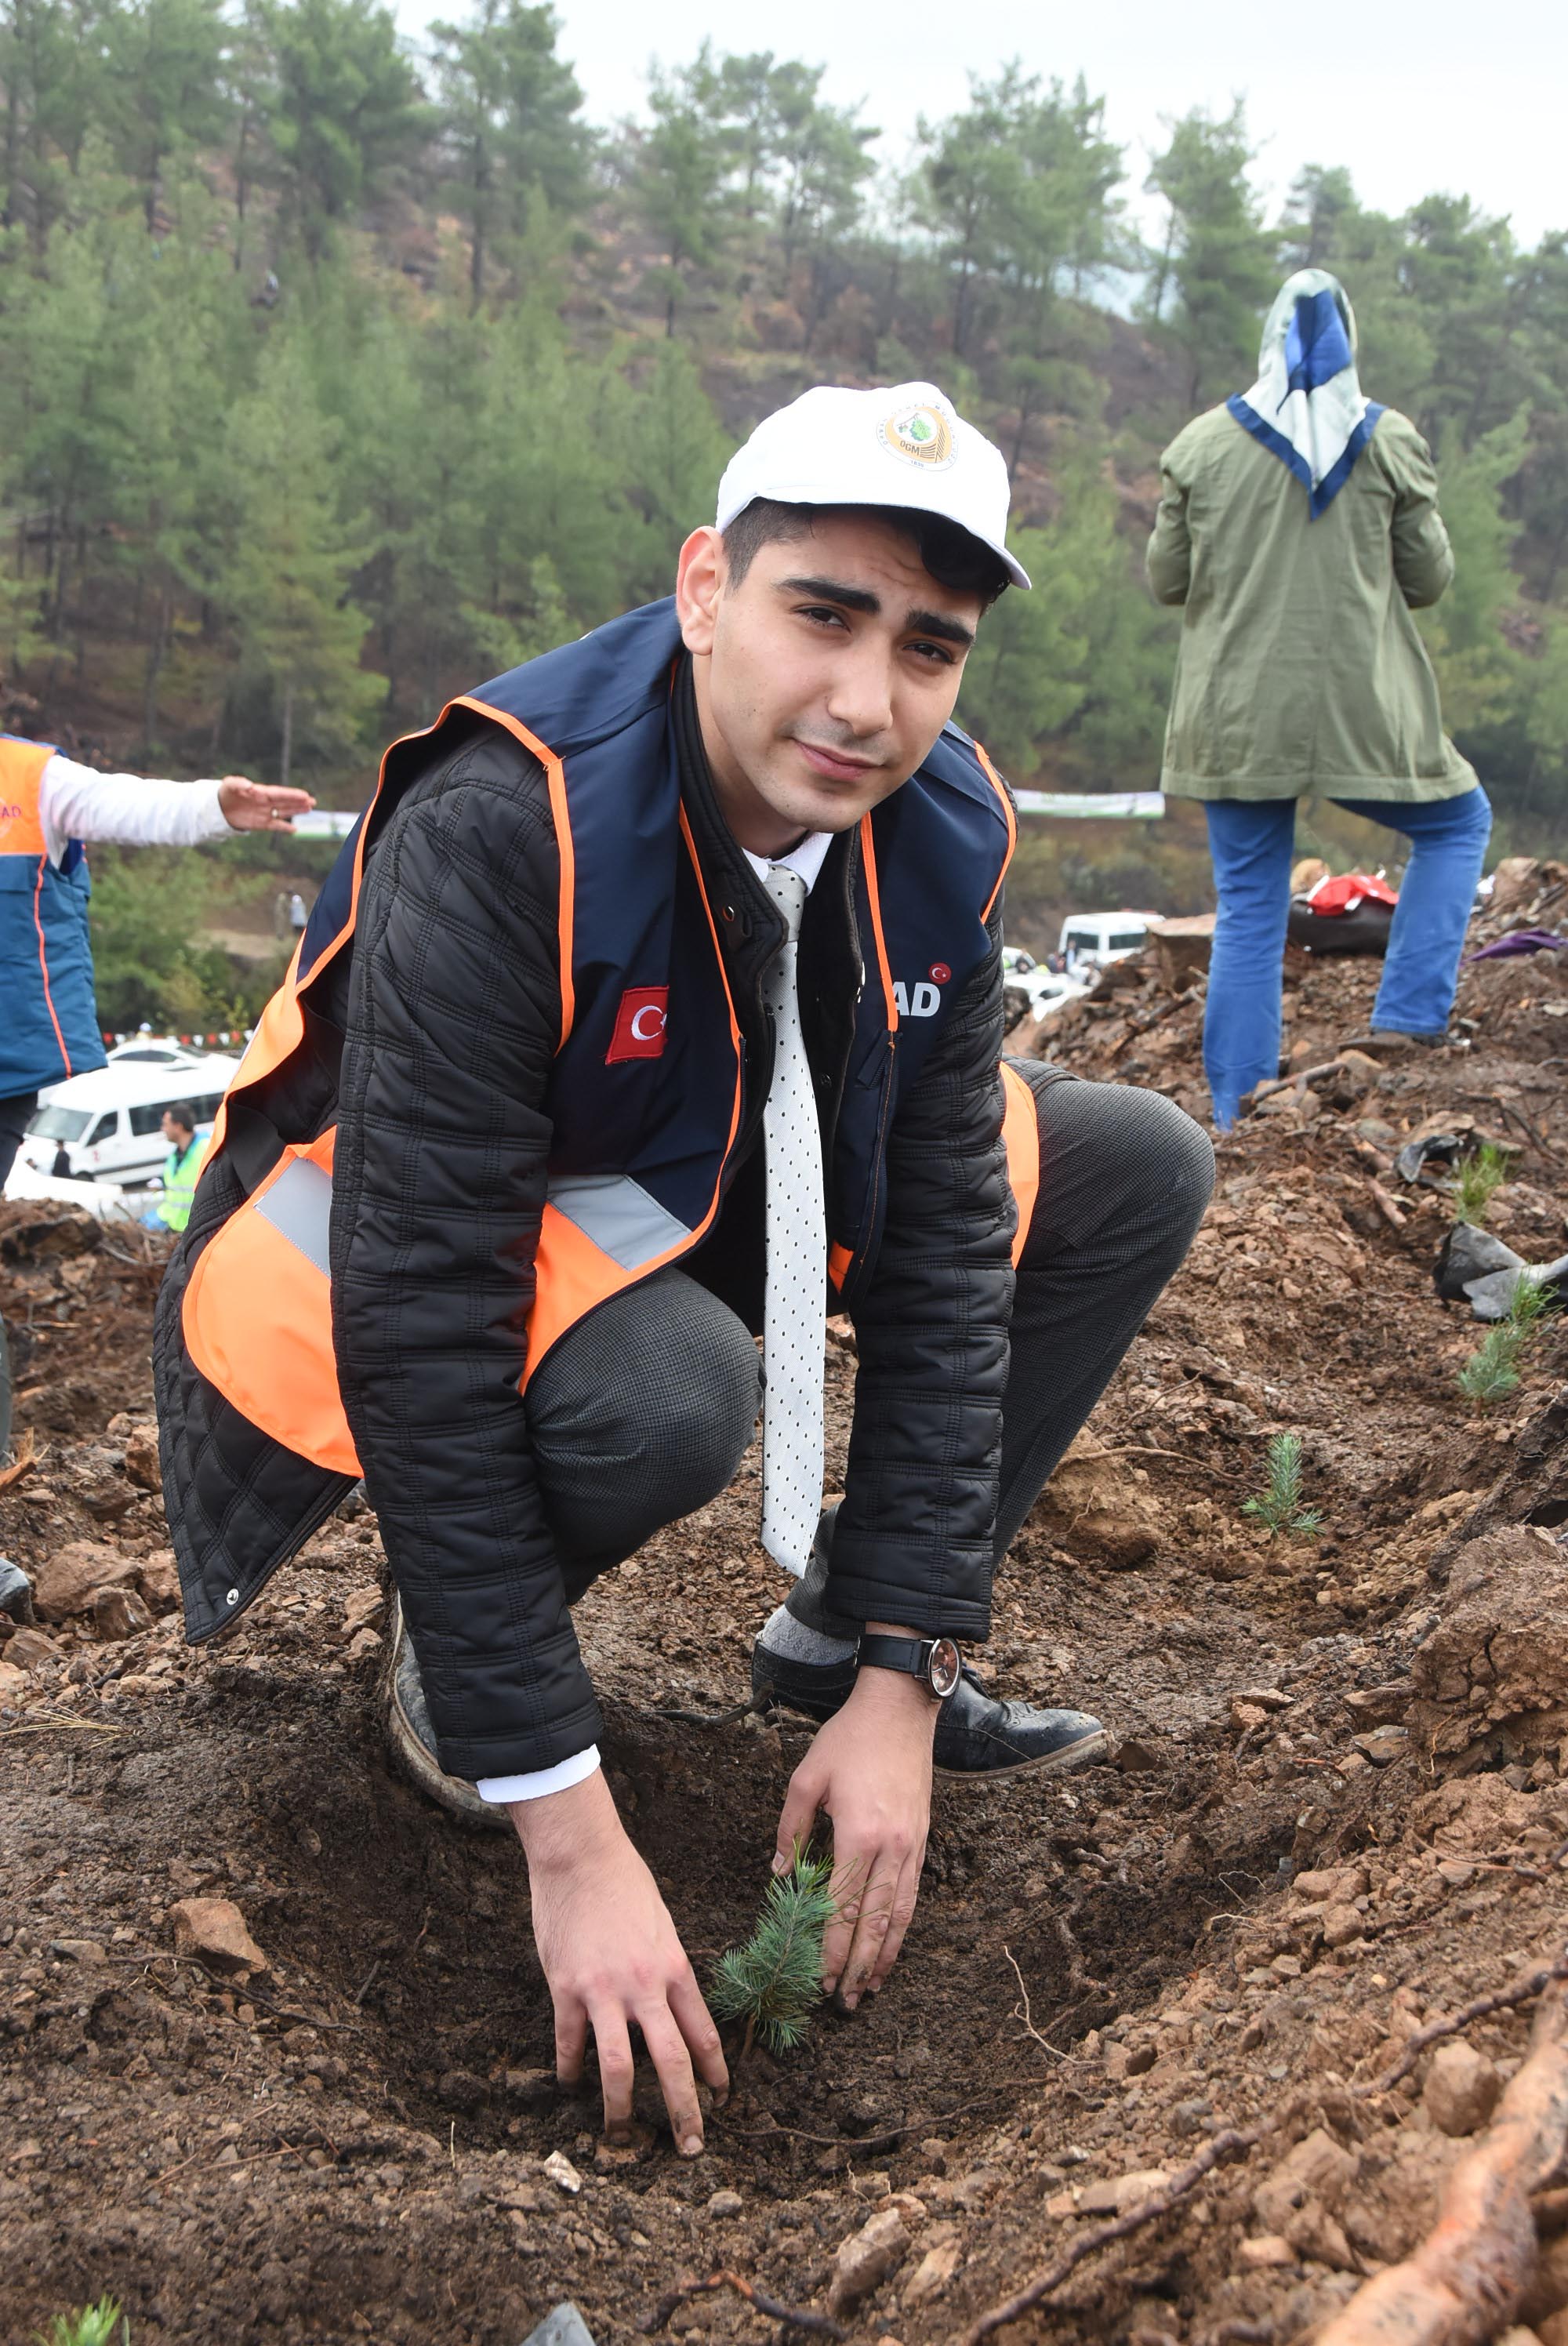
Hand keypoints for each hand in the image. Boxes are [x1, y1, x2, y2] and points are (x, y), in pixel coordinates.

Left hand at [217, 777, 315, 831]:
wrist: (218, 807)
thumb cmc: (225, 793)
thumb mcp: (229, 785)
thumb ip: (238, 783)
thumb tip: (250, 785)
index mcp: (261, 792)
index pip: (279, 793)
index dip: (292, 795)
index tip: (304, 795)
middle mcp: (266, 802)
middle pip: (285, 802)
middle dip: (299, 802)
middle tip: (313, 801)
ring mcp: (264, 813)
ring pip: (283, 812)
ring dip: (296, 811)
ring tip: (309, 809)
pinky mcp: (260, 824)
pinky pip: (275, 826)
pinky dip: (284, 828)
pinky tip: (294, 830)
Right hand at [510, 1768, 727, 2151]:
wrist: (582, 1855)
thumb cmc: (625, 1883)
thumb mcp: (663, 1925)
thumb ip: (667, 1970)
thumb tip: (672, 2011)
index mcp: (675, 1968)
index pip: (703, 2034)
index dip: (714, 2073)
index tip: (721, 2100)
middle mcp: (645, 1985)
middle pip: (672, 2062)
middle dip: (685, 2110)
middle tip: (691, 2146)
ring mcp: (603, 1990)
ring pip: (617, 2067)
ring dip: (622, 2108)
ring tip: (622, 2135)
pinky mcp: (566, 1988)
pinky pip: (570, 2042)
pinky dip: (570, 2068)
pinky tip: (571, 2083)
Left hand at [773, 1636, 935, 2009]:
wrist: (900, 1710)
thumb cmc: (849, 1740)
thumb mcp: (807, 1779)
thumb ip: (791, 1831)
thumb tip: (781, 1877)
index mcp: (857, 1835)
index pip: (841, 1909)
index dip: (830, 1950)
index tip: (818, 1981)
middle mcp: (889, 1848)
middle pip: (874, 1924)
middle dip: (857, 1968)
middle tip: (843, 2002)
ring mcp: (910, 1847)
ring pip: (899, 1916)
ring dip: (883, 1957)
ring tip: (870, 1989)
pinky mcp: (921, 1840)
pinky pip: (912, 1896)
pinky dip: (902, 1929)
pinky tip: (892, 1947)